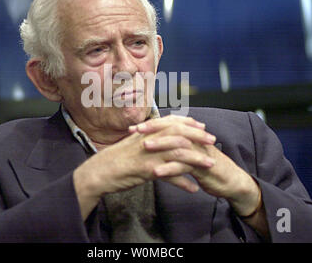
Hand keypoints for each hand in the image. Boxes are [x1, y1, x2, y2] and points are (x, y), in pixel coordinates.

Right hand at [73, 115, 216, 219]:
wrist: (98, 171)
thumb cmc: (115, 158)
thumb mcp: (133, 144)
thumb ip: (148, 140)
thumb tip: (160, 140)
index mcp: (146, 132)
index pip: (171, 122)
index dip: (188, 123)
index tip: (201, 125)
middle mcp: (149, 140)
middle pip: (178, 134)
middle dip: (198, 136)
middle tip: (213, 140)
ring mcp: (148, 154)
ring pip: (177, 153)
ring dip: (196, 159)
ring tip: (210, 164)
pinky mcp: (146, 170)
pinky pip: (169, 176)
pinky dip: (182, 183)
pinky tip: (193, 189)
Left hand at [132, 115, 260, 216]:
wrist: (229, 181)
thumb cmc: (206, 167)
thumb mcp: (189, 155)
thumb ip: (176, 147)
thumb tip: (157, 143)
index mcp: (190, 135)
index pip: (169, 124)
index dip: (152, 124)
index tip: (133, 127)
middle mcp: (194, 139)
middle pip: (172, 128)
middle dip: (153, 128)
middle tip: (135, 131)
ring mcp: (199, 152)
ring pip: (178, 144)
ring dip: (160, 144)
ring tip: (143, 146)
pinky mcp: (202, 167)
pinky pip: (184, 166)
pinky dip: (170, 168)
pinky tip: (157, 172)